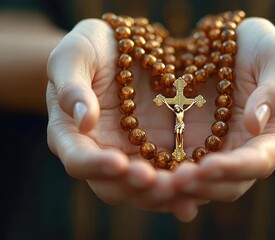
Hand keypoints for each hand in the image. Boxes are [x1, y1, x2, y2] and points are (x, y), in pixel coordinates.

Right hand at [46, 19, 202, 220]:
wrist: (125, 48)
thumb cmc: (93, 48)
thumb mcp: (75, 55)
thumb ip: (72, 86)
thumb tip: (83, 121)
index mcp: (72, 134)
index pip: (78, 159)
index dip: (96, 165)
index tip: (118, 162)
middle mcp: (101, 153)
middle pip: (113, 185)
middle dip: (137, 188)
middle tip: (161, 185)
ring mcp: (130, 155)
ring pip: (143, 188)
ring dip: (164, 193)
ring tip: (185, 186)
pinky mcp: (157, 151)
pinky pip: (168, 175)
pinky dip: (182, 184)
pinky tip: (202, 185)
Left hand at [173, 18, 274, 201]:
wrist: (234, 46)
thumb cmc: (263, 49)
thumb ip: (274, 91)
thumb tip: (256, 125)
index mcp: (274, 137)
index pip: (258, 162)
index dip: (235, 169)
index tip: (208, 167)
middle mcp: (245, 151)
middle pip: (229, 184)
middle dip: (203, 186)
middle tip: (176, 181)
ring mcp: (218, 150)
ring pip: (202, 183)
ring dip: (180, 188)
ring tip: (155, 182)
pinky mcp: (193, 144)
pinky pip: (179, 166)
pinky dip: (165, 175)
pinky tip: (144, 172)